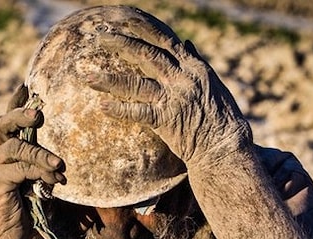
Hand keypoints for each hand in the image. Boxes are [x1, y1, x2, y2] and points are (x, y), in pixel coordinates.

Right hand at [0, 84, 64, 238]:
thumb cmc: (26, 204)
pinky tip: (55, 182)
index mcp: (2, 149)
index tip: (26, 85)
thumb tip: (63, 151)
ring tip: (58, 164)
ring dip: (40, 154)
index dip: (16, 102)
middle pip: (2, 125)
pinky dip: (41, 174)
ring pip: (16, 148)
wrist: (8, 233)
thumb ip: (42, 161)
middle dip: (20, 115)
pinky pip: (22, 170)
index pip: (7, 120)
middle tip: (37, 113)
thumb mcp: (36, 177)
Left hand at [86, 27, 251, 167]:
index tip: (124, 19)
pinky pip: (137, 112)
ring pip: (135, 82)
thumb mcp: (212, 83)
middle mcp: (182, 77)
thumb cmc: (220, 116)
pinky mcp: (166, 120)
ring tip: (87, 77)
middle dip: (120, 43)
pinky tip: (102, 107)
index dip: (142, 28)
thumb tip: (186, 43)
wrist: (225, 146)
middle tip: (99, 37)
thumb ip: (195, 62)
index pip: (164, 40)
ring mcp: (173, 98)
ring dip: (109, 79)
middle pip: (145, 53)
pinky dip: (119, 109)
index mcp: (193, 66)